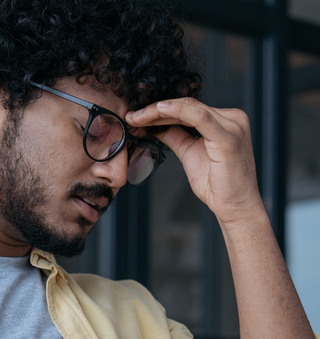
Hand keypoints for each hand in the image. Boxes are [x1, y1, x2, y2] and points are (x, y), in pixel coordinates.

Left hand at [125, 98, 264, 226]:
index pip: (187, 108)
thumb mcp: (189, 153)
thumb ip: (175, 136)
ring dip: (158, 111)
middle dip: (155, 110)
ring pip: (189, 108)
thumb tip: (155, 126)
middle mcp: (232, 118)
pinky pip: (199, 117)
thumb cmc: (217, 184)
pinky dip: (177, 111)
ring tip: (136, 117)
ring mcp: (233, 125)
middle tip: (131, 116)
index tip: (135, 117)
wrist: (235, 206)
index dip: (159, 111)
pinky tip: (158, 110)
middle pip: (187, 105)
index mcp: (225, 121)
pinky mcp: (228, 136)